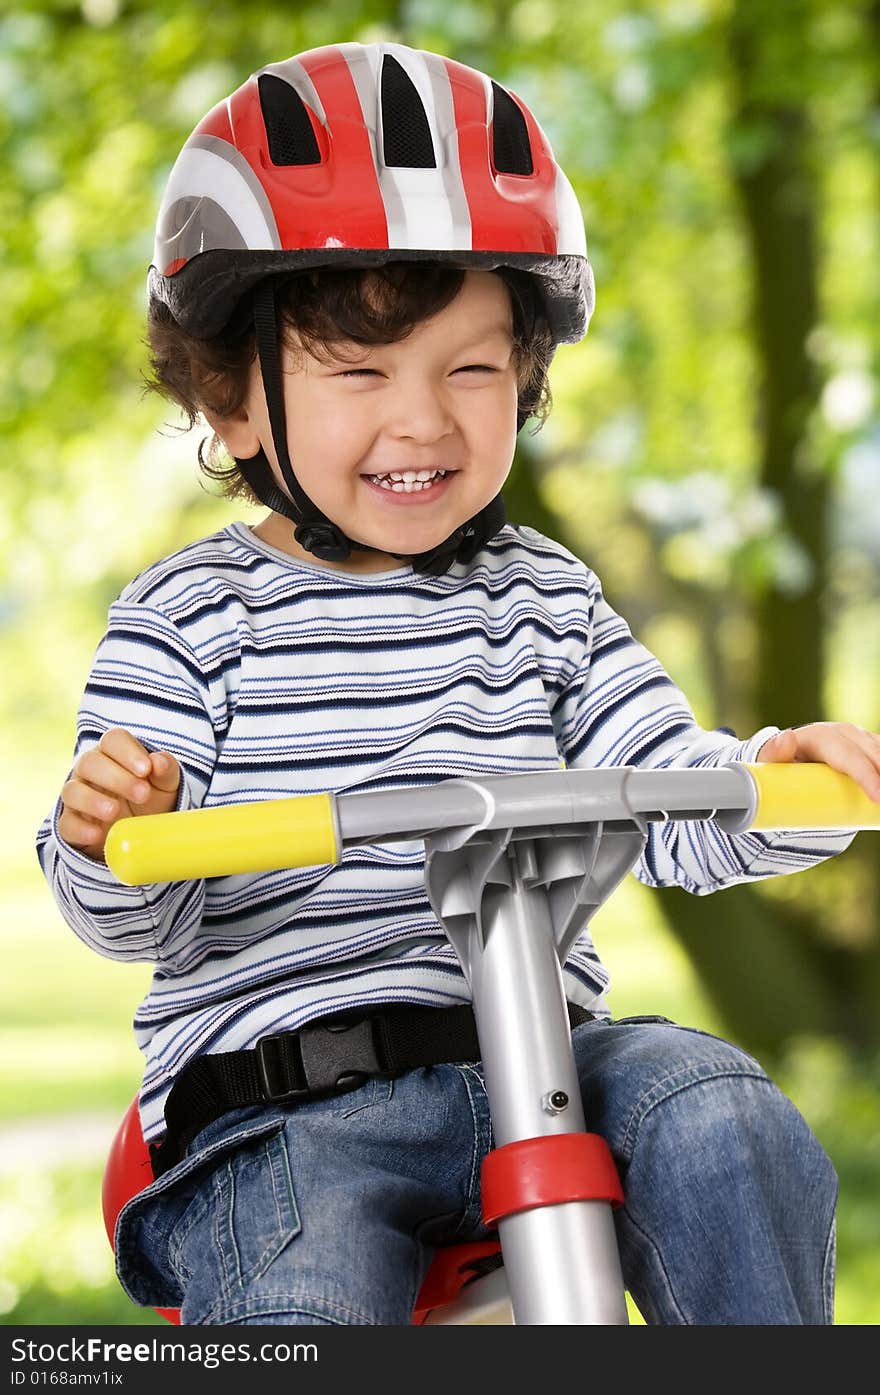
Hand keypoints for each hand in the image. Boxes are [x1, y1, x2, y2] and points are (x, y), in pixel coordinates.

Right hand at [59, 727, 180, 859]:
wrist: (139, 833)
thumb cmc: (150, 798)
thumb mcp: (165, 785)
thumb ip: (166, 770)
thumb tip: (159, 762)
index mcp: (113, 753)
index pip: (113, 740)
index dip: (128, 751)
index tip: (146, 769)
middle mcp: (89, 770)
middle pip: (90, 762)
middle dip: (116, 778)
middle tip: (142, 794)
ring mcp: (77, 796)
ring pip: (72, 791)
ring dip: (92, 800)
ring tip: (114, 811)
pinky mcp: (71, 824)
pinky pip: (66, 824)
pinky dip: (80, 829)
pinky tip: (97, 834)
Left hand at [757, 722, 879, 801]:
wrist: (792, 758)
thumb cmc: (783, 764)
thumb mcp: (774, 759)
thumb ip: (775, 752)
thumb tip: (787, 738)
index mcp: (822, 736)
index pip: (848, 756)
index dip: (865, 775)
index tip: (878, 797)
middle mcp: (845, 733)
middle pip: (872, 754)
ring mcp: (860, 739)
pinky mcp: (869, 747)